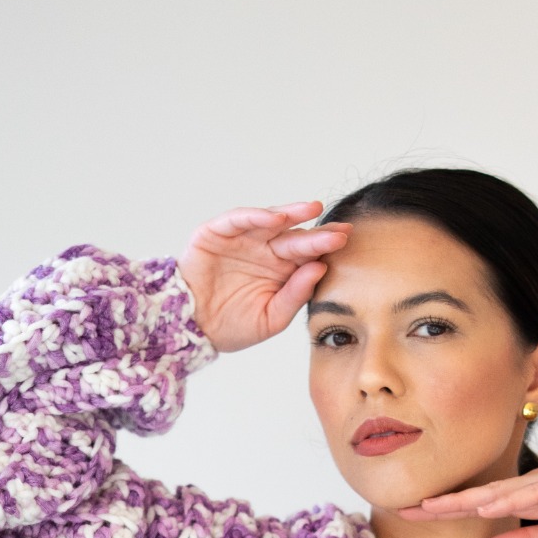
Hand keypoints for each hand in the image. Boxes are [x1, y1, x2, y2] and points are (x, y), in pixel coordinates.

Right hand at [177, 202, 351, 352]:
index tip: (346, 242)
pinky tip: (276, 218)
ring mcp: (242, 239)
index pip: (308, 255)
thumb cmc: (231, 326)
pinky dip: (257, 216)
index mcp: (280, 271)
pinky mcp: (217, 232)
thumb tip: (321, 269)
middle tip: (339, 230)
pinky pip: (239, 219)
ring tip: (313, 210)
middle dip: (317, 233)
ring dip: (292, 214)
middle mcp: (264, 251)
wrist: (191, 328)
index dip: (325, 247)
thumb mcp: (271, 317)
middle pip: (295, 237)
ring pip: (271, 221)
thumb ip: (295, 295)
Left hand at [398, 452, 537, 537]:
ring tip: (432, 507)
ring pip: (496, 491)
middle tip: (404, 509)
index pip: (479, 507)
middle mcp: (530, 488)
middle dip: (441, 504)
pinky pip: (532, 492)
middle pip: (477, 496)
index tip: (414, 517)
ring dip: (464, 499)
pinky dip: (507, 498)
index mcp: (527, 501)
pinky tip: (485, 504)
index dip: (446, 512)